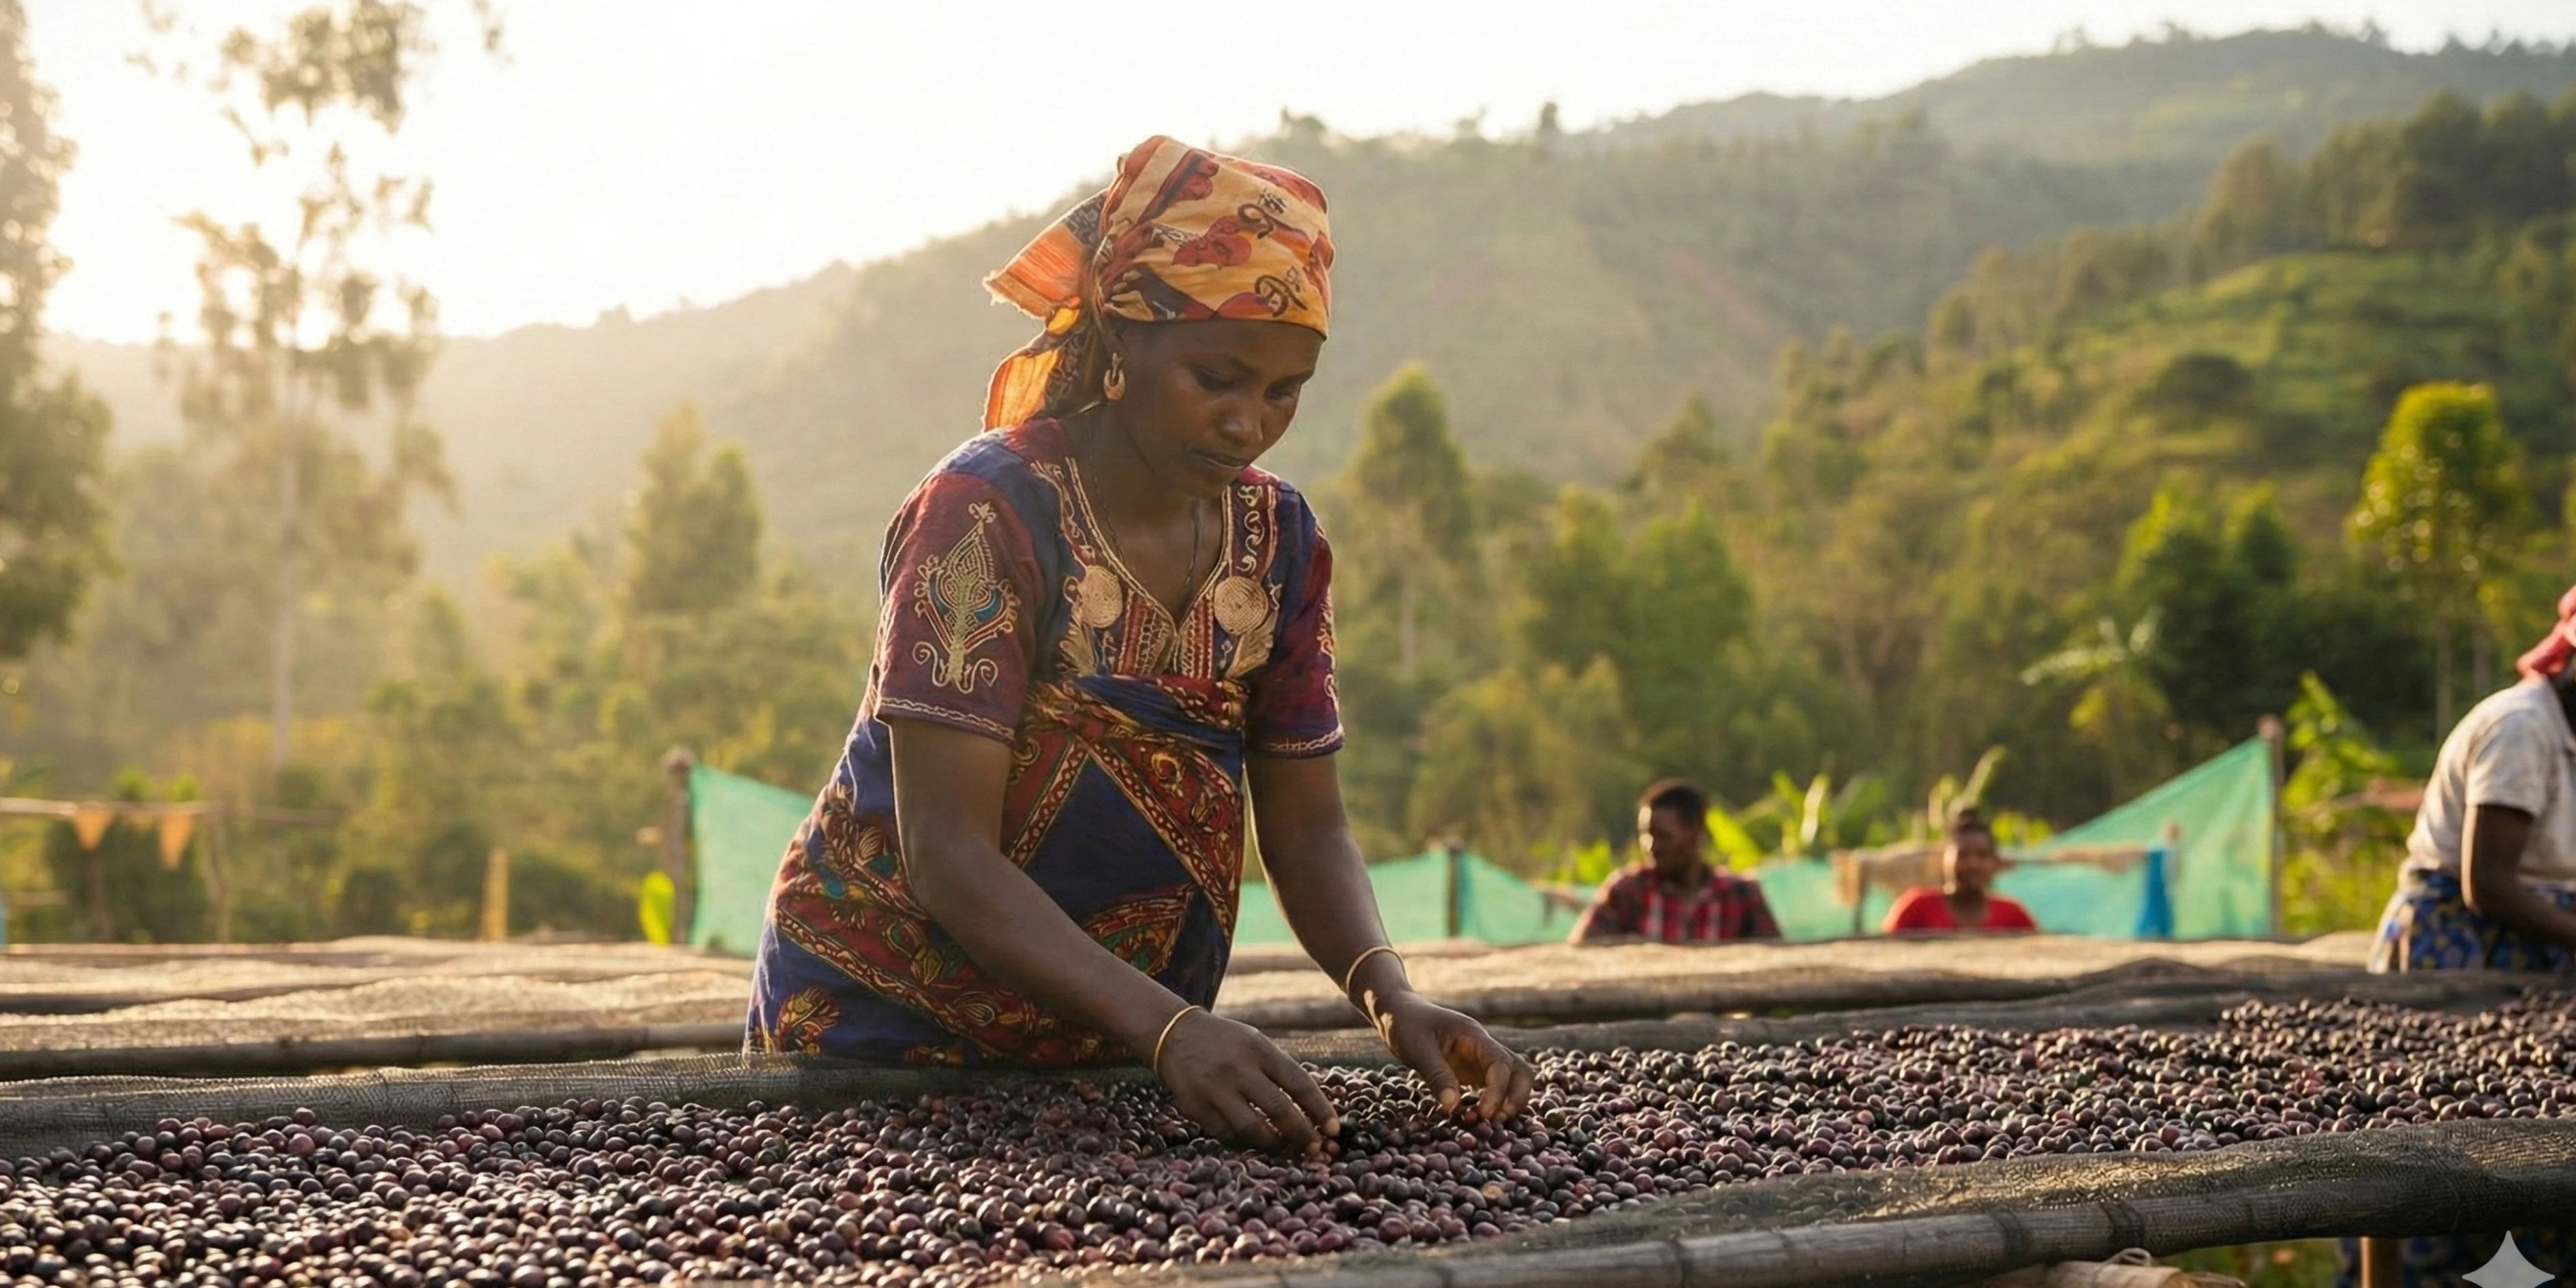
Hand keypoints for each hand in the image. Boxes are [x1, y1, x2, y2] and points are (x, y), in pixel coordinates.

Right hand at [1153, 1009, 1340, 1154]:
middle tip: (1316, 1149)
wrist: (1175, 1035)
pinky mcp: (1195, 1107)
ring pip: (1252, 1129)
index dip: (1321, 1110)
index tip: (1335, 1129)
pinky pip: (1226, 1135)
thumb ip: (1281, 1072)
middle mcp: (1238, 1069)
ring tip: (1287, 1150)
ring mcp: (1214, 1089)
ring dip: (1275, 1145)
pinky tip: (1255, 1143)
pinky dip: (1245, 1143)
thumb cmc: (1228, 1043)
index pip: (1299, 1083)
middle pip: (1279, 1110)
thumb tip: (1314, 1111)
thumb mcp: (1257, 1043)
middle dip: (1303, 1134)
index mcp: (1259, 1050)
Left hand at [1372, 993, 1535, 1120]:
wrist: (1399, 1013)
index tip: (1483, 1113)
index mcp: (1474, 1036)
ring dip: (1508, 1102)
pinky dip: (1492, 1104)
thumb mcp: (1417, 1048)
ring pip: (1512, 1080)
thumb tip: (1452, 1108)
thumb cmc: (1406, 1024)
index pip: (1502, 1063)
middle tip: (1497, 1122)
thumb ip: (1437, 1076)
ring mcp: (1480, 1059)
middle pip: (1520, 1070)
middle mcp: (1484, 1048)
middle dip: (1516, 1097)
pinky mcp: (1472, 1071)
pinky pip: (1494, 1088)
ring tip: (1487, 1124)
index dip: (1498, 1091)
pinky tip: (1475, 1119)